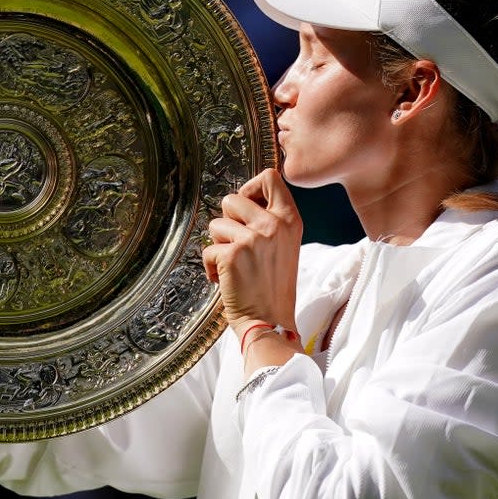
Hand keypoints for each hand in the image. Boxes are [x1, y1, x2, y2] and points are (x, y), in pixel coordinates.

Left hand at [202, 168, 301, 337]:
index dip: (250, 188)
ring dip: (218, 246)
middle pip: (232, 198)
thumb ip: (269, 220)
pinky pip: (207, 250)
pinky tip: (226, 280)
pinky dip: (211, 267)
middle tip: (237, 246)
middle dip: (227, 222)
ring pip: (215, 225)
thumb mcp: (284, 245)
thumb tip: (240, 200)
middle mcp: (274, 224)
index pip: (270, 177)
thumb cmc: (272, 287)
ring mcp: (253, 238)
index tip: (246, 209)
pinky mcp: (232, 254)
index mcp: (290, 219)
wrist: (269, 321)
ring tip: (235, 266)